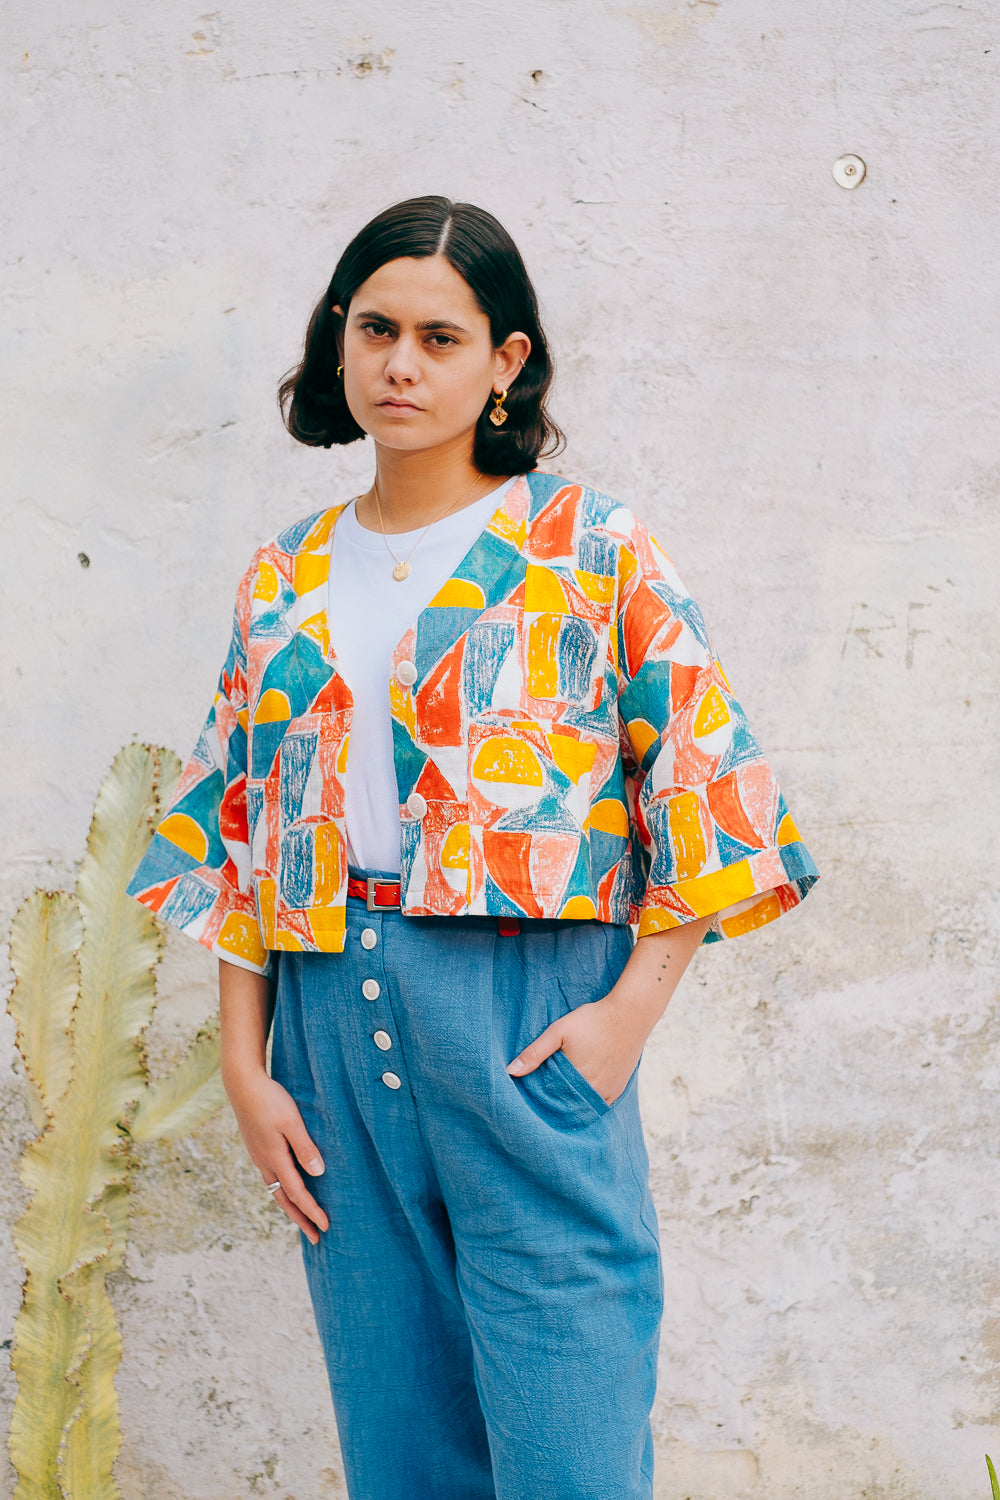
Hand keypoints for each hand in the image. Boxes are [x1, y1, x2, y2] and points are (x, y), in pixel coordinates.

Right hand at [225, 1069, 329, 1244]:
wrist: (242, 1084)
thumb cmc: (270, 1100)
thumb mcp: (292, 1122)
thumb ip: (305, 1147)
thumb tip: (318, 1174)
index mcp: (275, 1158)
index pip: (297, 1193)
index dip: (312, 1211)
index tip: (326, 1227)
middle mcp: (265, 1162)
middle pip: (284, 1200)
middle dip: (301, 1220)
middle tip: (316, 1238)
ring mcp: (259, 1156)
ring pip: (275, 1191)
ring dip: (290, 1208)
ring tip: (302, 1220)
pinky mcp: (257, 1148)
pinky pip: (271, 1179)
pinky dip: (281, 1192)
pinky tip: (286, 1189)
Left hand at [506, 994, 648, 1105]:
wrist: (630, 1014)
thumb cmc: (593, 1020)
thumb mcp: (559, 1031)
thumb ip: (535, 1052)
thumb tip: (511, 1071)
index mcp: (576, 1079)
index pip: (551, 1101)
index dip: (539, 1100)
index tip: (528, 1098)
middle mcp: (593, 1090)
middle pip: (567, 1106)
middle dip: (554, 1104)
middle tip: (542, 1098)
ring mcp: (608, 1092)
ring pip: (583, 1107)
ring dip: (571, 1104)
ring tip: (558, 1097)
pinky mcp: (618, 1089)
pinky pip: (599, 1104)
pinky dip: (588, 1103)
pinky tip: (578, 1096)